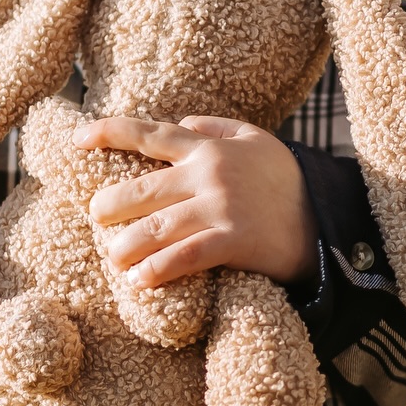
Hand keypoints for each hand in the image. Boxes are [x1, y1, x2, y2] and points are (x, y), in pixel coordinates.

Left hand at [74, 116, 318, 288]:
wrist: (327, 218)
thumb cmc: (287, 182)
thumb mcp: (258, 141)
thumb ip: (218, 128)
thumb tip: (183, 123)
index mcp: (209, 148)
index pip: (151, 135)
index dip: (110, 133)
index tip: (78, 140)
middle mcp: (208, 174)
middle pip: (141, 190)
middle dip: (109, 207)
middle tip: (96, 220)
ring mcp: (219, 208)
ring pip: (155, 226)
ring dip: (125, 247)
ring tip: (114, 260)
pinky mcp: (233, 240)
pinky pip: (184, 256)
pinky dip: (157, 270)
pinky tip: (139, 281)